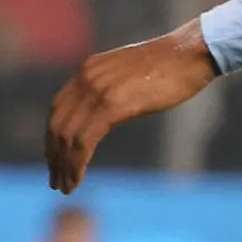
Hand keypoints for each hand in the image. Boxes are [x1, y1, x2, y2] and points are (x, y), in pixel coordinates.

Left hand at [45, 20, 218, 193]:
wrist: (189, 53)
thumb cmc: (170, 66)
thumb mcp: (129, 74)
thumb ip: (111, 88)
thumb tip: (108, 107)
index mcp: (87, 71)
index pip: (58, 109)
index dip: (52, 137)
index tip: (54, 158)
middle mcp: (85, 79)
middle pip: (57, 124)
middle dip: (54, 156)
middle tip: (55, 181)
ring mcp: (96, 90)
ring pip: (67, 136)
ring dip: (63, 165)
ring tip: (65, 187)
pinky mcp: (112, 104)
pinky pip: (84, 140)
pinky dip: (77, 163)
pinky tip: (77, 179)